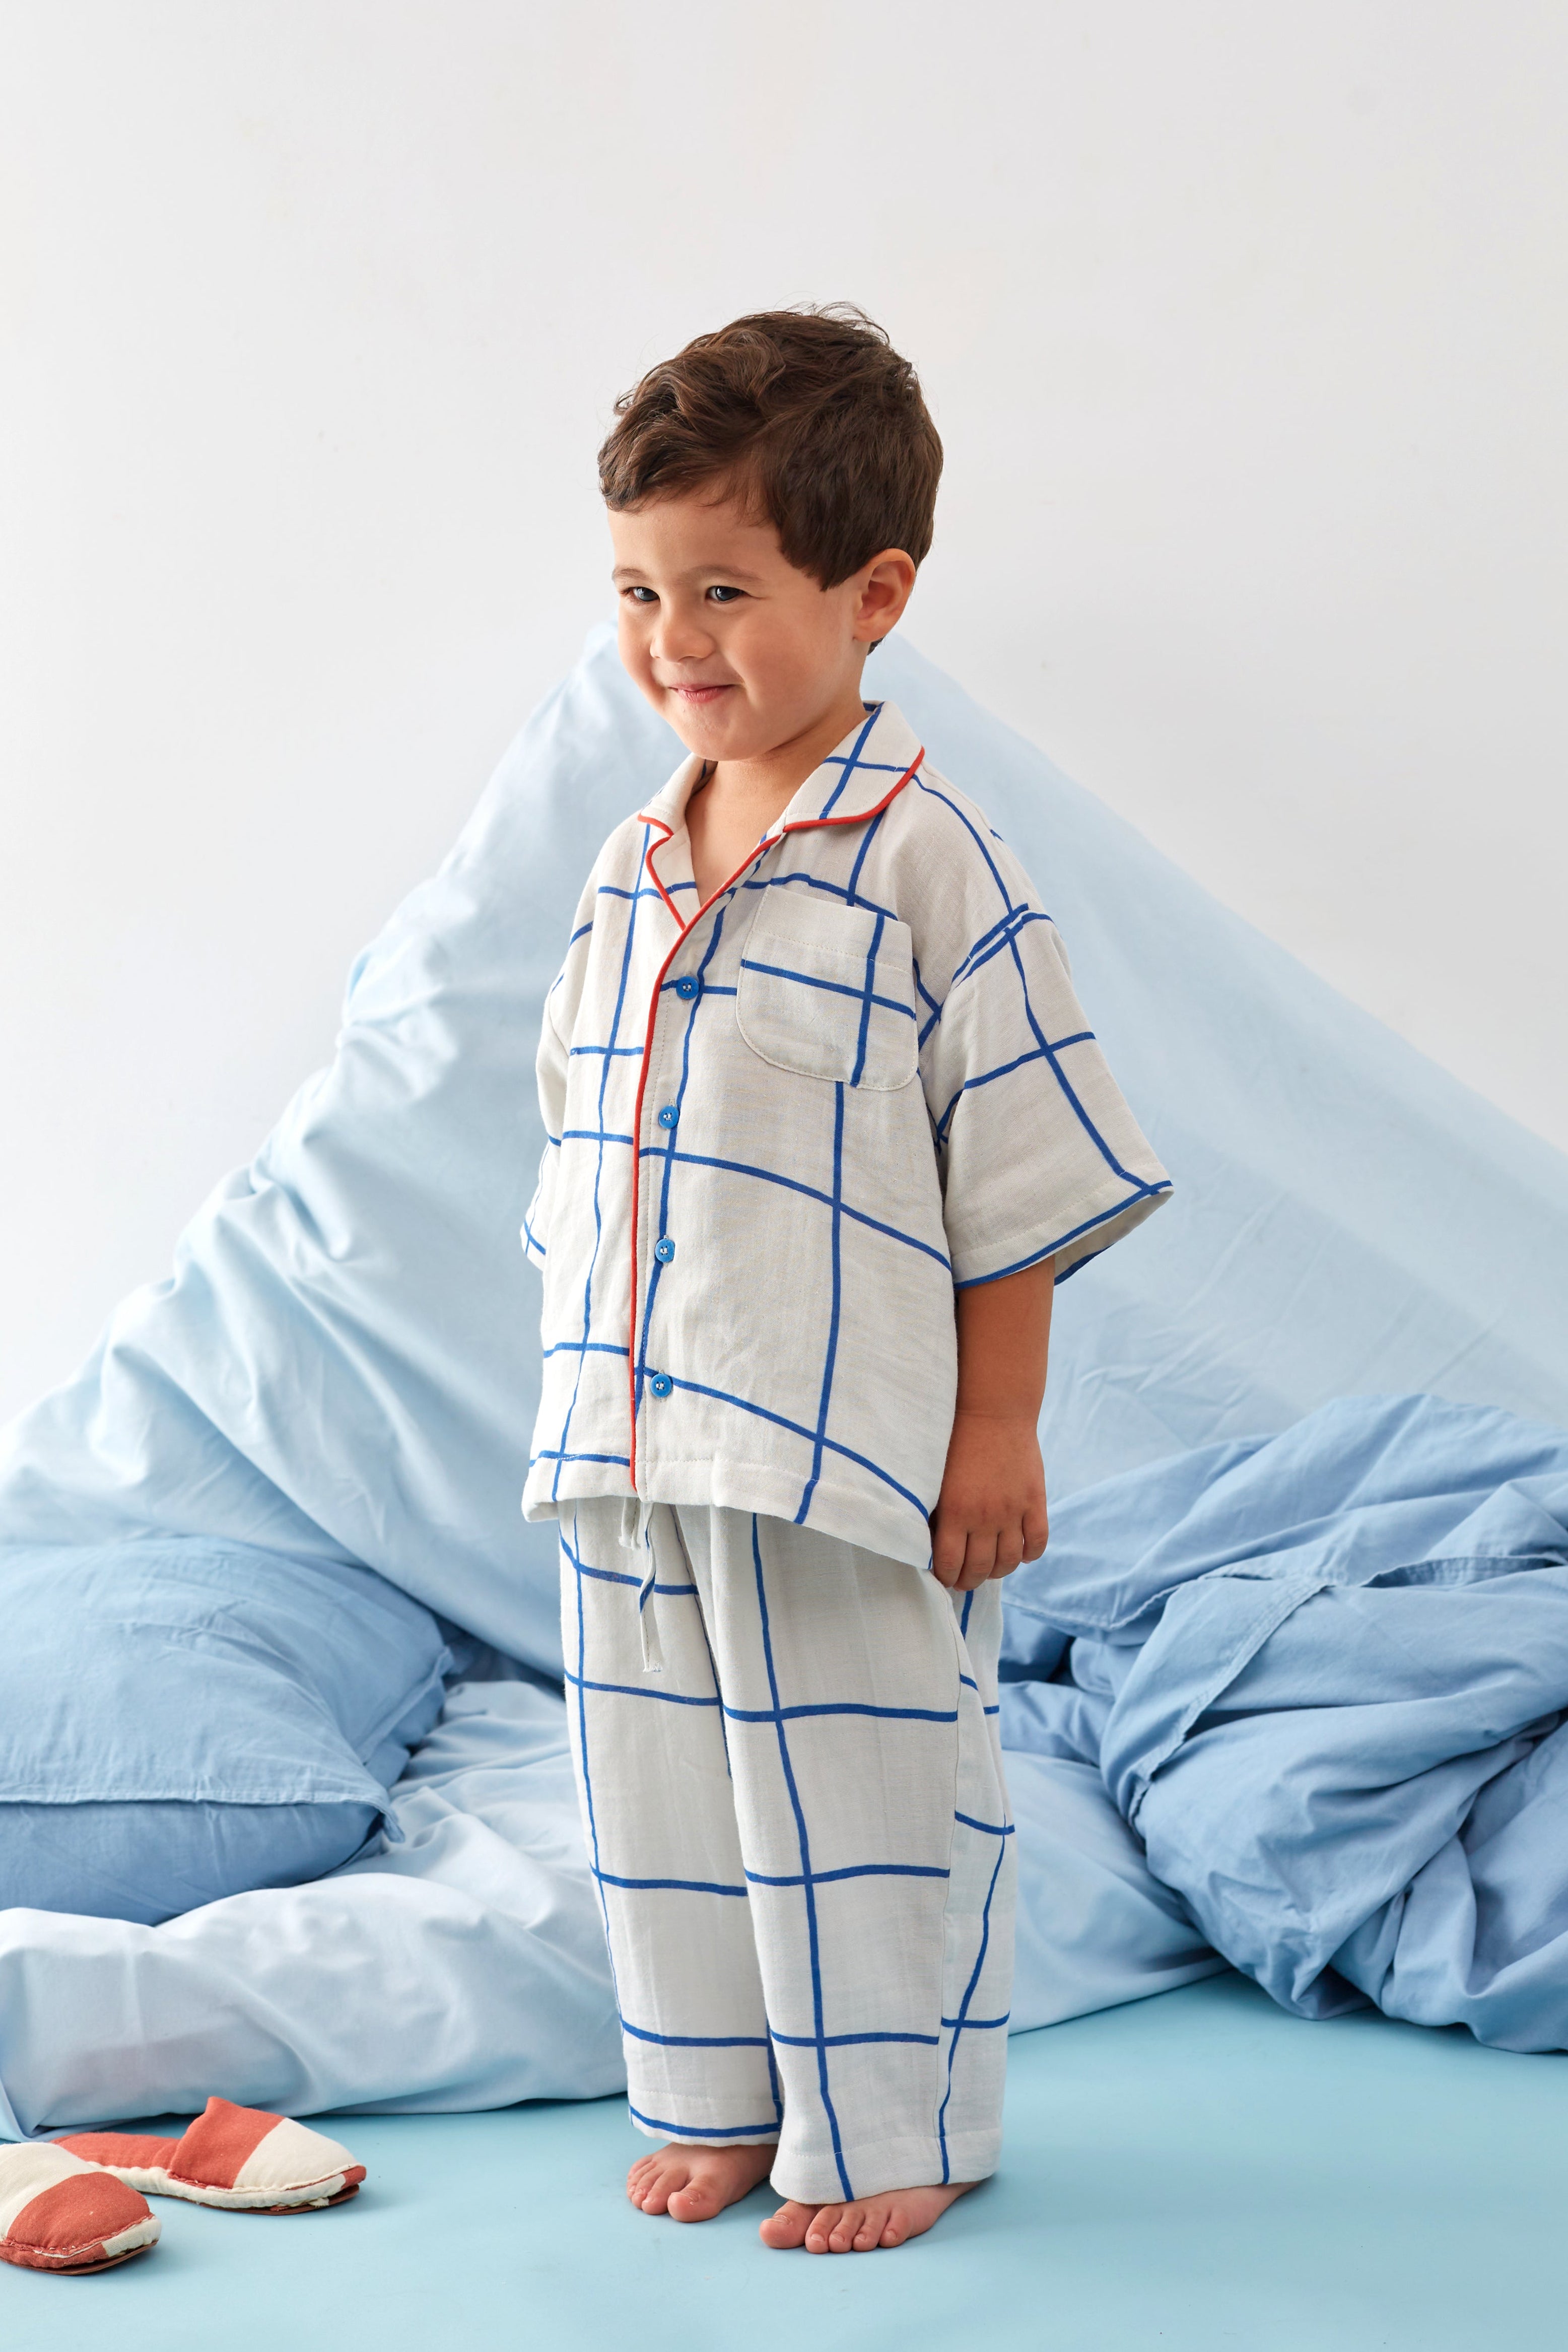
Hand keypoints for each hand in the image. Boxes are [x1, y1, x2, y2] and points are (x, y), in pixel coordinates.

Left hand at [930, 1409, 1048, 1590]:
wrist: (993, 1412)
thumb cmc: (955, 1442)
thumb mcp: (937, 1479)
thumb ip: (938, 1513)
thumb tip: (934, 1546)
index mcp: (956, 1512)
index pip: (950, 1564)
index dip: (947, 1578)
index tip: (945, 1579)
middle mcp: (986, 1517)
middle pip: (980, 1568)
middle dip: (969, 1580)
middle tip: (965, 1579)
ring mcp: (1013, 1510)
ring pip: (1009, 1561)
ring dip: (998, 1571)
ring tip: (990, 1568)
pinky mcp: (1034, 1501)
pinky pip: (1036, 1542)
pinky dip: (1028, 1554)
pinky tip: (1019, 1553)